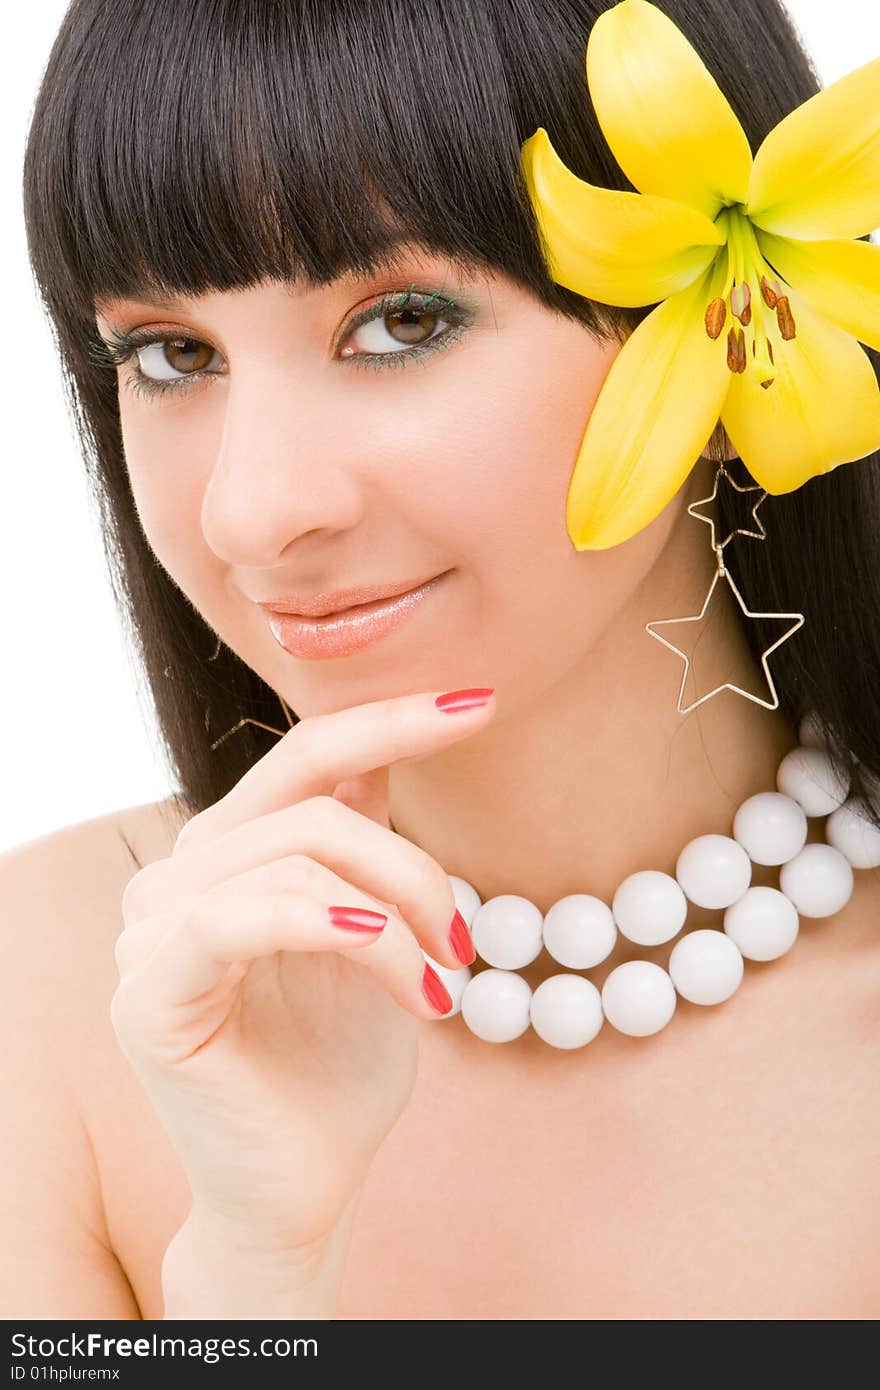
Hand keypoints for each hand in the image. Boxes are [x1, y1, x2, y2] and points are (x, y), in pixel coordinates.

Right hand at [111, 688, 495, 1256]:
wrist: (304, 1186)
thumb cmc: (338, 1065)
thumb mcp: (373, 932)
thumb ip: (361, 844)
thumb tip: (381, 750)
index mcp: (232, 852)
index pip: (308, 754)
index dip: (392, 719)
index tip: (481, 703)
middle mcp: (181, 875)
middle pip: (313, 804)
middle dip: (414, 866)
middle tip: (467, 942)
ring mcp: (151, 931)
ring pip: (294, 856)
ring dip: (394, 915)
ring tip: (440, 985)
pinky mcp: (147, 992)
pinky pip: (240, 917)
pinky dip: (332, 926)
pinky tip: (392, 960)